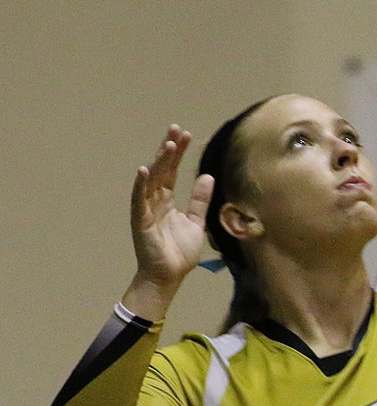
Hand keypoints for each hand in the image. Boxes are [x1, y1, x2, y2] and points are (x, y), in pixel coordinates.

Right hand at [129, 125, 213, 297]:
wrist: (169, 276)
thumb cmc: (179, 253)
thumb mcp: (196, 222)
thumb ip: (199, 201)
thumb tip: (207, 176)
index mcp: (167, 200)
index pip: (172, 171)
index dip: (178, 153)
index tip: (186, 134)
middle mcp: (155, 201)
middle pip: (161, 169)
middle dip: (168, 149)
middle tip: (176, 128)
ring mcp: (146, 209)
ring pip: (151, 180)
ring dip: (159, 161)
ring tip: (168, 143)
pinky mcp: (141, 221)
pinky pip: (139, 200)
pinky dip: (140, 185)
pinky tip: (143, 170)